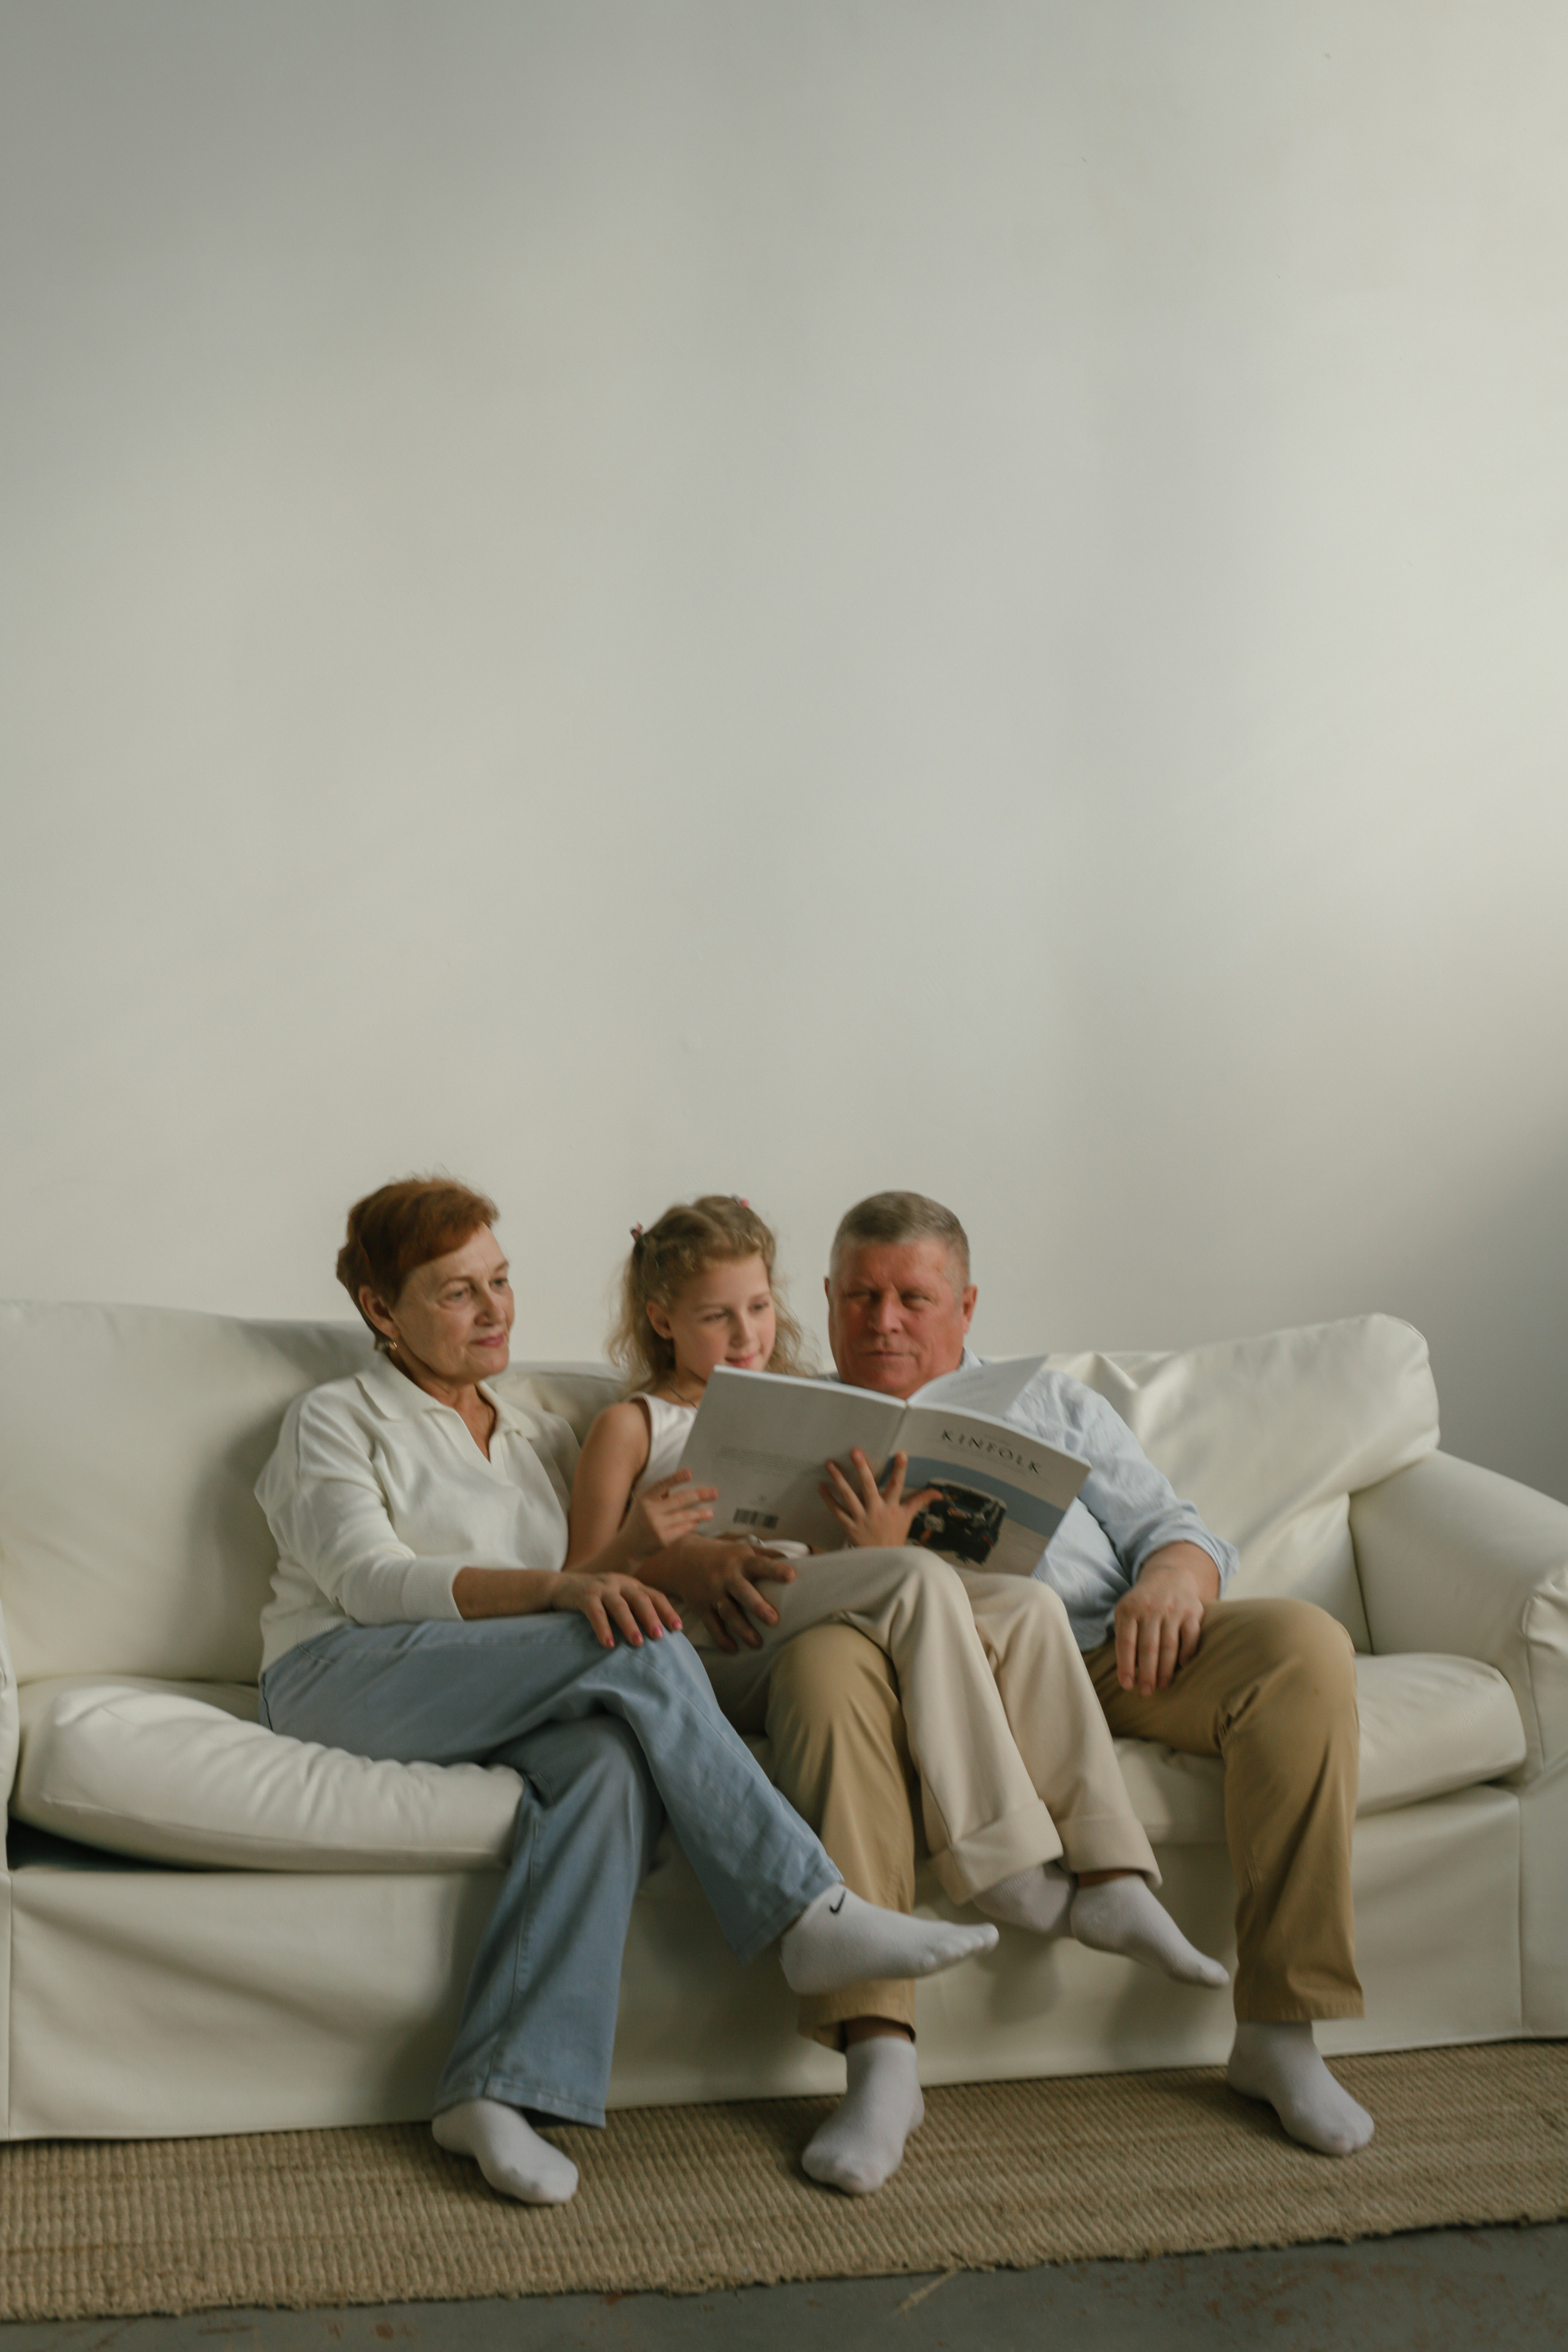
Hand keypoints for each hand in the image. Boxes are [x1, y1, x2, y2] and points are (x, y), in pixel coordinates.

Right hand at [550, 1570, 683, 1650]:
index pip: (654, 1595)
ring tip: (638, 1643)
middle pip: (639, 1598)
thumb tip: (657, 1635)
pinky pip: (595, 1612)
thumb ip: (633, 1609)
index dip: (667, 1611)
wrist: (559, 1587)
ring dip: (630, 1624)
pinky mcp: (583, 1595)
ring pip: (619, 1605)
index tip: (678, 1628)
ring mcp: (601, 1588)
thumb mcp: (617, 1599)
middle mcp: (618, 1583)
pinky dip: (603, 1628)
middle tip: (659, 1636)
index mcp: (630, 1584)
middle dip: (651, 1617)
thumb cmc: (594, 1599)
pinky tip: (608, 1644)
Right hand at [621, 1469, 717, 1559]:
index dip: (676, 1478)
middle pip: (679, 1500)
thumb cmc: (639, 1521)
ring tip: (710, 1512)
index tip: (690, 1473)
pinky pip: (683, 1529)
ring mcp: (657, 1526)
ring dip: (700, 1513)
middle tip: (714, 1493)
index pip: (662, 1485)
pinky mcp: (663, 1539)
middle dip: (699, 1495)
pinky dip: (691, 1524)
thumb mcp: (642, 1505)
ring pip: (684, 1516)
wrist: (628, 1547)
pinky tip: (698, 1522)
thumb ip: (658, 1495)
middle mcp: (650, 1511)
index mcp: (644, 1498)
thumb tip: (683, 1485)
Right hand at [650, 1533, 797, 1654]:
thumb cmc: (723, 1555)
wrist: (682, 1558)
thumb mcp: (743, 1549)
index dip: (775, 1570)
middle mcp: (727, 1576)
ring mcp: (712, 1592)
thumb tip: (799, 1560)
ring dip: (742, 1629)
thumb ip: (768, 1555)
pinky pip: (712, 1625)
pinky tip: (734, 1650)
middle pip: (743, 1592)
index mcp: (741, 1560)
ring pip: (728, 1613)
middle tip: (774, 1620)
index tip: (791, 1576)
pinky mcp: (701, 1606)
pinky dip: (722, 1639)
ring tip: (757, 1644)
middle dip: (757, 1606)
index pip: (761, 1564)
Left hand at [820, 1449, 941, 1549]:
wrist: (882, 1560)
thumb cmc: (895, 1535)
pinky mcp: (849, 1526)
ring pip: (848, 1496)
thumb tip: (938, 1492)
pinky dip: (828, 1499)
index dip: (900, 1470)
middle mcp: (876, 1511)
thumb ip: (920, 1501)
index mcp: (892, 1507)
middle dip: (862, 1469)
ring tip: (829, 1463)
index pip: (898, 1485)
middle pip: (869, 1487)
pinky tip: (821, 1486)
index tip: (901, 1454)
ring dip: (838, 1479)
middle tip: (855, 1451)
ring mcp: (861, 1518)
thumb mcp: (908, 1517)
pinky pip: (837, 1511)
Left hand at [1112, 1544, 1218, 1693]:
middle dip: (1147, 1673)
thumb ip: (1123, 1634)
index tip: (1127, 1685)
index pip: (1126, 1642)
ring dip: (1165, 1669)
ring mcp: (1173, 1610)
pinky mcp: (1192, 1612)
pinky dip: (1188, 1652)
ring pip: (1169, 1645)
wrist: (1170, 1576)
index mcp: (1129, 1609)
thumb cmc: (1143, 1602)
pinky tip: (1183, 1667)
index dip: (1126, 1666)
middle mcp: (1151, 1609)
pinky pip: (1191, 1636)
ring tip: (1162, 1686)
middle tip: (1146, 1692)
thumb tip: (1125, 1670)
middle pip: (1148, 1647)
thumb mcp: (1126, 1610)